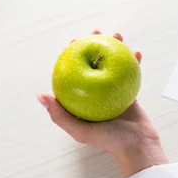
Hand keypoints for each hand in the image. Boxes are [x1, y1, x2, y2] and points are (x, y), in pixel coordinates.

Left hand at [38, 30, 167, 177]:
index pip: (74, 72)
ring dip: (115, 48)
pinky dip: (133, 62)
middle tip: (96, 32)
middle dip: (94, 45)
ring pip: (112, 64)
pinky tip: (136, 52)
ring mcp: (113, 91)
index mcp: (82, 100)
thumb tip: (41, 95)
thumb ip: (60, 115)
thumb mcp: (80, 130)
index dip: (72, 54)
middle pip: (94, 63)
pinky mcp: (129, 91)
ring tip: (117, 36)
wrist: (136, 145)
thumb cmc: (108, 140)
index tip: (74, 40)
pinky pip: (130, 73)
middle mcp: (95, 93)